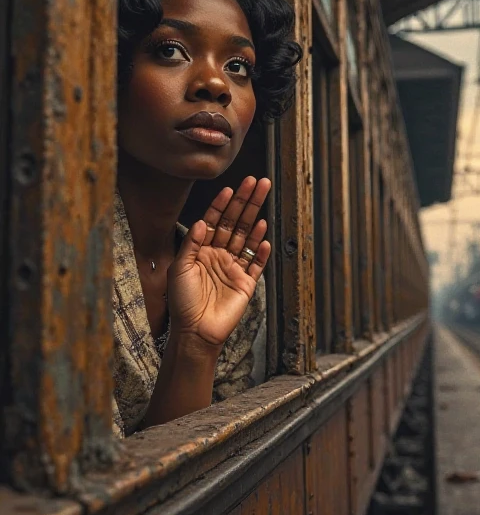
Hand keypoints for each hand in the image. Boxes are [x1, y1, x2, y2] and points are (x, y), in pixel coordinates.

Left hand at [166, 177, 270, 350]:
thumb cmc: (182, 303)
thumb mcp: (180, 269)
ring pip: (247, 237)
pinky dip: (261, 250)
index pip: (215, 220)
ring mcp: (234, 268)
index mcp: (202, 250)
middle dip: (246, 201)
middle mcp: (219, 255)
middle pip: (236, 222)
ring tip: (264, 196)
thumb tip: (204, 220)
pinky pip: (256, 263)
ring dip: (256, 216)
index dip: (223, 204)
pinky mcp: (247, 283)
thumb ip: (192, 243)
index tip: (230, 188)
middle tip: (256, 182)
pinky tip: (265, 235)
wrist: (195, 333)